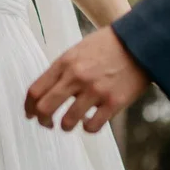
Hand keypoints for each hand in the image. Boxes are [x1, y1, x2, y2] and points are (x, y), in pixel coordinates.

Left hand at [25, 27, 149, 132]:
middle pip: (45, 108)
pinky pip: (92, 126)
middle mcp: (77, 77)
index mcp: (65, 62)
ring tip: (68, 124)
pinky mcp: (113, 102)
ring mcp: (95, 90)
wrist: (141, 41)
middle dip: (42, 120)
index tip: (31, 114)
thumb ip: (62, 70)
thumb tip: (46, 94)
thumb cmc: (108, 46)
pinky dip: (87, 128)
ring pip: (67, 122)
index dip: (29, 107)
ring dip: (65, 126)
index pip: (35, 90)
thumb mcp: (79, 50)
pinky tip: (89, 122)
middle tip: (47, 124)